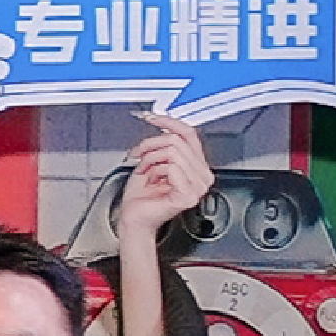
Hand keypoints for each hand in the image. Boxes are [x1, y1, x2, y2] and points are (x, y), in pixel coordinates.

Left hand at [111, 113, 213, 241]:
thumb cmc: (141, 197)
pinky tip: (152, 182)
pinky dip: (155, 171)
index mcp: (197, 167)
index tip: (152, 117)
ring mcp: (198, 187)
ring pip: (173, 152)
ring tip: (147, 173)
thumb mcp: (152, 162)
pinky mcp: (189, 195)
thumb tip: (165, 126)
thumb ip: (164, 145)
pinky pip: (171, 167)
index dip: (169, 122)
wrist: (133, 219)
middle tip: (140, 158)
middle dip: (151, 146)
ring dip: (151, 160)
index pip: (189, 134)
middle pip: (178, 141)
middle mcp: (202, 176)